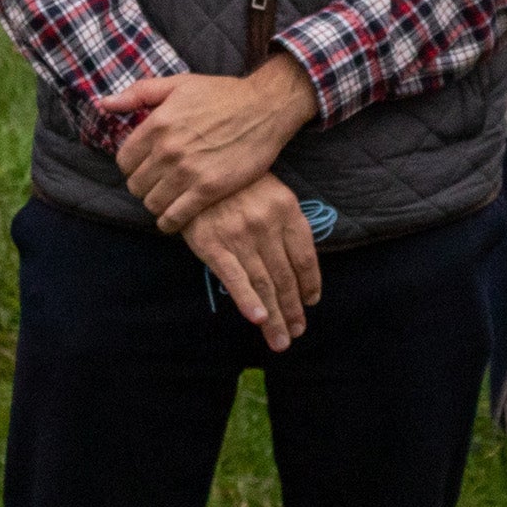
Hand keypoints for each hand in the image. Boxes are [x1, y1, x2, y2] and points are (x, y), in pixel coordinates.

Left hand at [99, 61, 316, 231]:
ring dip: (157, 204)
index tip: (145, 166)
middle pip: (136, 185)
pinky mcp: (209, 189)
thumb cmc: (222, 94)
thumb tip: (103, 103)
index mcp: (157, 123)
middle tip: (158, 184)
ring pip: (152, 203)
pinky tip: (175, 218)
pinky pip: (175, 217)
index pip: (124, 161)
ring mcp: (188, 171)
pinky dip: (170, 222)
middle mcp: (168, 149)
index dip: (132, 166)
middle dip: (144, 186)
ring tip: (168, 198)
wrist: (265, 107)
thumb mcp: (178, 84)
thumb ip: (138, 93)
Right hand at [177, 174, 325, 351]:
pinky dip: (247, 300)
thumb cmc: (237, 182)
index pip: (305, 257)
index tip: (310, 303)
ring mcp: (240, 235)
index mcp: (287, 210)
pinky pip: (234, 277)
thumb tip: (300, 267)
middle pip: (286, 277)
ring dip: (275, 316)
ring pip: (263, 283)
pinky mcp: (212, 244)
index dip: (310, 284)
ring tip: (281, 340)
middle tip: (296, 332)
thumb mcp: (271, 192)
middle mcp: (267, 225)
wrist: (195, 166)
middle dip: (292, 310)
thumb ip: (286, 224)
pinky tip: (258, 319)